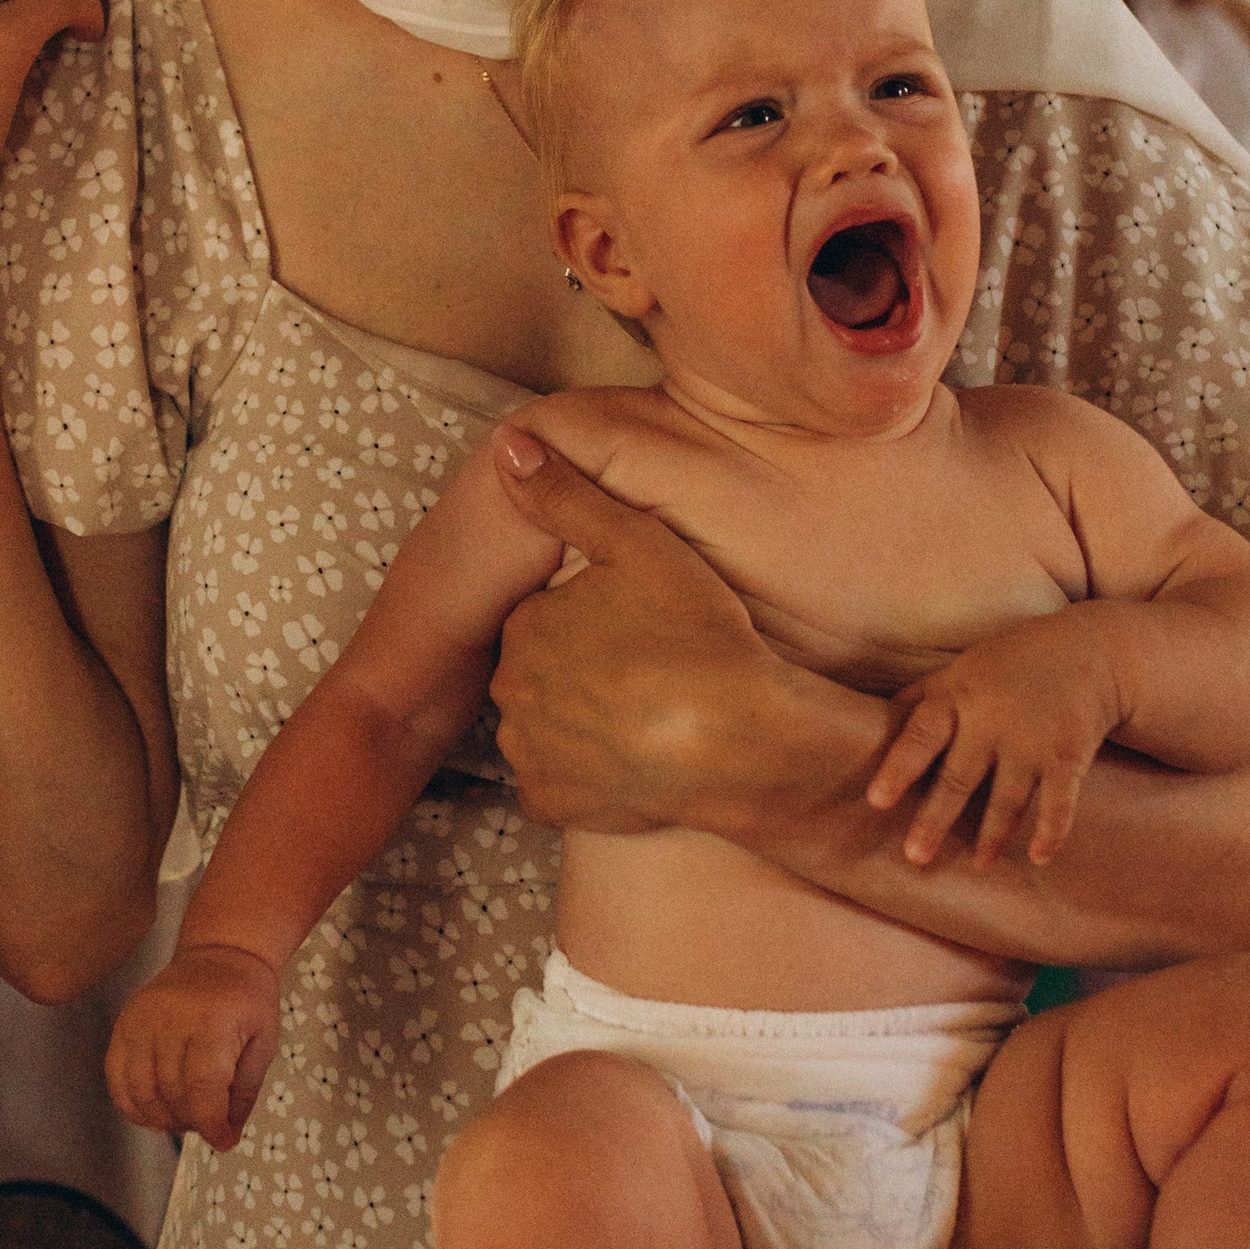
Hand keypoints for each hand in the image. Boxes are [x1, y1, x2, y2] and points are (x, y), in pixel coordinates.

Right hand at [106, 945, 281, 1148]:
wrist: (219, 954)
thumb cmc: (247, 1000)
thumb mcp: (264, 1042)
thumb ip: (244, 1091)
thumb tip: (225, 1136)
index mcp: (211, 1022)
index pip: (201, 1088)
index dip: (211, 1123)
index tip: (224, 1140)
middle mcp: (169, 1020)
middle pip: (171, 1094)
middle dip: (193, 1122)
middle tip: (210, 1123)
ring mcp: (139, 1021)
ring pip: (140, 1092)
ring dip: (163, 1118)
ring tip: (186, 1116)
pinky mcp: (123, 1025)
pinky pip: (117, 1078)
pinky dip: (133, 1105)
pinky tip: (155, 1111)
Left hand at [487, 429, 783, 836]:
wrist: (741, 742)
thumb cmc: (698, 637)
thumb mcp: (638, 546)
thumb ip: (567, 495)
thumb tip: (508, 443)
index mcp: (527, 626)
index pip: (547, 617)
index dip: (595, 620)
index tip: (640, 628)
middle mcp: (512, 690)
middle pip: (542, 672)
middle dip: (582, 671)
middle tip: (648, 670)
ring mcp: (528, 753)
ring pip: (547, 728)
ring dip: (582, 724)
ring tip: (646, 715)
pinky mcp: (551, 805)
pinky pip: (558, 785)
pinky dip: (586, 776)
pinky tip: (631, 760)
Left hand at [865, 619, 1128, 870]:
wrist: (1092, 649)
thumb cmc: (1016, 661)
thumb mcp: (964, 667)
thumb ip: (925, 693)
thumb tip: (877, 714)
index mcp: (959, 696)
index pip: (922, 734)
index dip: (899, 767)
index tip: (878, 800)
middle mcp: (992, 719)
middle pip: (959, 776)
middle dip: (936, 818)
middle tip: (915, 856)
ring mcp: (1032, 739)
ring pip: (1006, 797)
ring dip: (992, 836)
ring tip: (977, 865)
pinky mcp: (1069, 754)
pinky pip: (1059, 800)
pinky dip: (1052, 830)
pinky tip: (1039, 857)